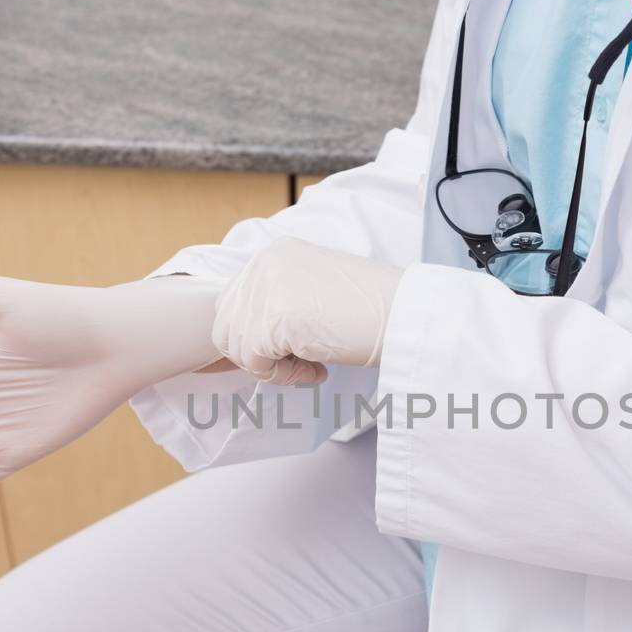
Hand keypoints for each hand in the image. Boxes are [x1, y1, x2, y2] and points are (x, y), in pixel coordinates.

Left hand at [211, 237, 404, 385]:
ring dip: (272, 368)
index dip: (252, 339)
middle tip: (297, 363)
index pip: (232, 304)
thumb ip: (277, 302)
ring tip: (311, 366)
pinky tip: (316, 370)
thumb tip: (246, 337)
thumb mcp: (313, 291)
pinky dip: (285, 377)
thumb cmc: (372, 310)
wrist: (406, 314)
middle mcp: (264, 264)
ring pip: (237, 347)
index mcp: (273, 255)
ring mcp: (267, 287)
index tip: (286, 352)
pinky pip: (257, 363)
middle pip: (225, 326)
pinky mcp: (275, 317)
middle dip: (256, 355)